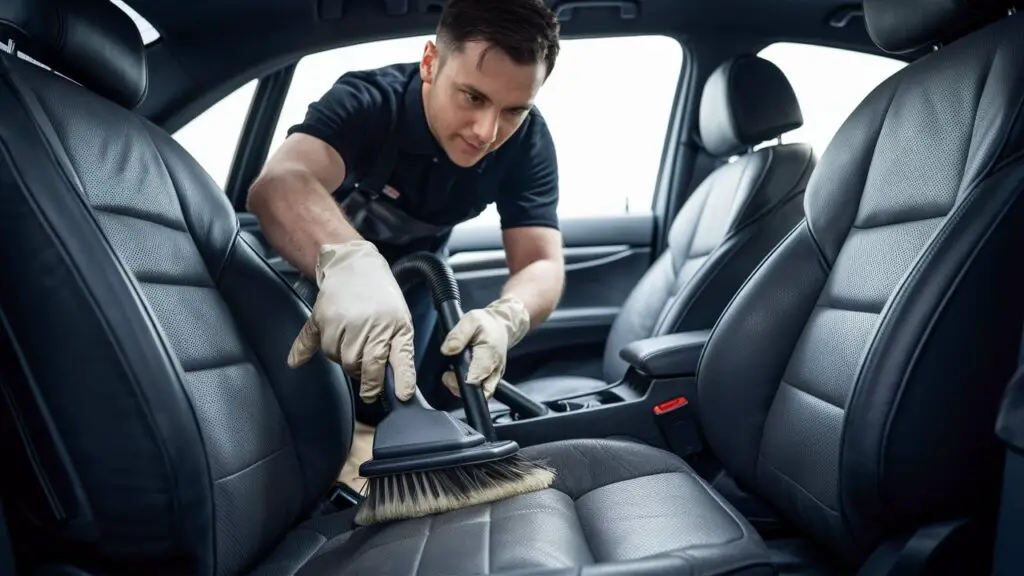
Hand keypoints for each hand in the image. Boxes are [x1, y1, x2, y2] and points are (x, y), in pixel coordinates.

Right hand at [287, 241, 416, 402]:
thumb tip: (400, 389)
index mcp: (394, 326)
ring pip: (338, 359)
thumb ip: (399, 352)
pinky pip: (315, 343)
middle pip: (361, 366)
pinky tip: (300, 358)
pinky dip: (310, 351)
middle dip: (365, 377)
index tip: (401, 396)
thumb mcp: (400, 321)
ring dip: (345, 360)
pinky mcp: (323, 316)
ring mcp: (344, 321)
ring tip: (353, 345)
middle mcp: (369, 324)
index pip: (400, 359)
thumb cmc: (381, 296)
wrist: (355, 264)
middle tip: (368, 378)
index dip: (402, 380)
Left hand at [440, 296, 529, 398]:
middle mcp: (494, 369)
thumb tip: (447, 349)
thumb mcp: (470, 321)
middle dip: (459, 387)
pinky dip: (468, 387)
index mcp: (489, 355)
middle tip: (448, 374)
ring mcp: (494, 377)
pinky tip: (461, 375)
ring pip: (480, 394)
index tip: (449, 373)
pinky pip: (481, 391)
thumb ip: (458, 335)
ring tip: (454, 373)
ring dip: (463, 388)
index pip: (475, 378)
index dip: (460, 380)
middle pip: (478, 391)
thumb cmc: (486, 324)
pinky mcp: (492, 379)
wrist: (500, 326)